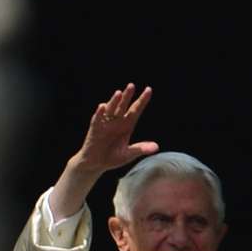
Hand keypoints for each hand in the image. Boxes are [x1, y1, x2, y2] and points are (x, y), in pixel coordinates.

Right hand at [50, 84, 157, 218]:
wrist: (95, 165)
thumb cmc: (112, 158)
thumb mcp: (128, 154)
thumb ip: (140, 149)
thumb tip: (156, 147)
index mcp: (127, 125)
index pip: (136, 110)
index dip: (142, 100)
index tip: (149, 89)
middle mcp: (117, 122)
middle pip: (123, 106)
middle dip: (127, 96)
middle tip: (131, 85)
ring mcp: (105, 124)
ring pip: (111, 109)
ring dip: (114, 101)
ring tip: (119, 93)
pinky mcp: (95, 129)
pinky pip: (97, 119)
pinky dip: (100, 113)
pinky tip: (103, 106)